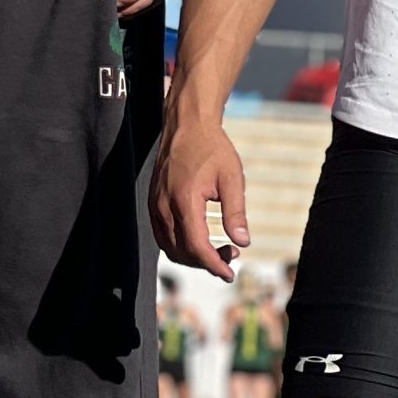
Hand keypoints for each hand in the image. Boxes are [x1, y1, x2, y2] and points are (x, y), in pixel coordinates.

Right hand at [149, 110, 250, 280]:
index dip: (214, 265)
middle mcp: (164, 205)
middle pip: (181, 252)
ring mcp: (156, 204)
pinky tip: (200, 237)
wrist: (186, 124)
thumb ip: (236, 212)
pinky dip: (180, 244)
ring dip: (193, 255)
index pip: (196, 247)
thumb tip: (243, 242)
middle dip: (206, 262)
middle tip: (232, 255)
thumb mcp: (232, 179)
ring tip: (219, 248)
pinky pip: (162, 234)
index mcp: (184, 200)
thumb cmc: (212, 148)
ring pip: (168, 246)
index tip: (230, 274)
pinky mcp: (154, 201)